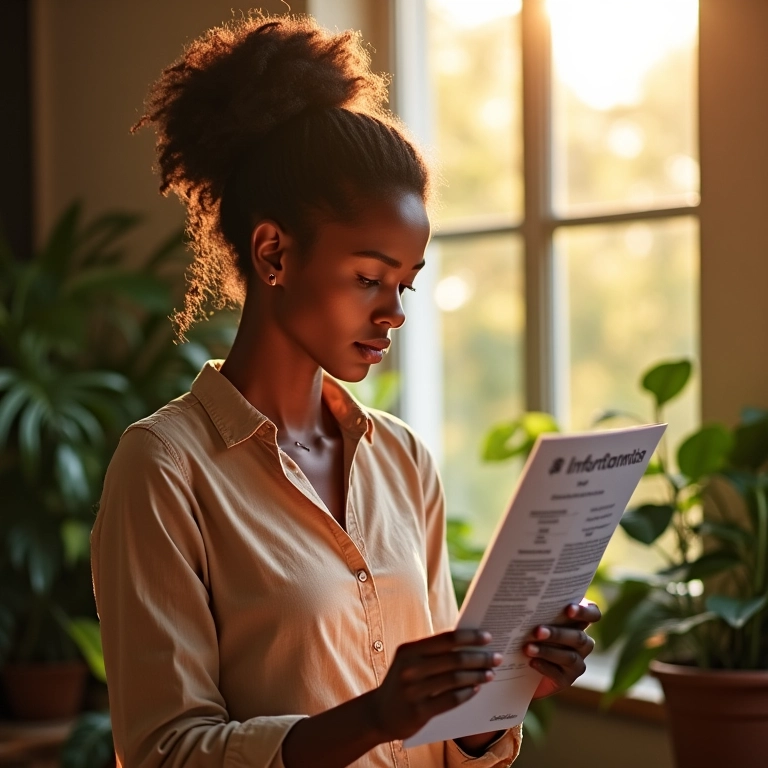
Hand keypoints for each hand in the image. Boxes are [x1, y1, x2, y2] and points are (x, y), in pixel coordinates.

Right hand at [367, 629, 502, 741]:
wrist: (380, 713)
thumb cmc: (404, 681)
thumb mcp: (411, 660)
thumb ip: (434, 651)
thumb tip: (469, 640)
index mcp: (409, 650)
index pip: (446, 639)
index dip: (469, 637)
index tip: (488, 637)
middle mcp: (410, 668)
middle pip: (454, 659)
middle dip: (480, 657)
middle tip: (496, 657)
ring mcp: (413, 690)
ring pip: (455, 679)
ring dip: (477, 675)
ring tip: (490, 673)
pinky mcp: (419, 711)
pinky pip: (451, 700)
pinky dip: (467, 693)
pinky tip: (476, 689)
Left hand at [527, 599, 599, 698]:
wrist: (521, 666)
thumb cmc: (528, 632)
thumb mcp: (534, 619)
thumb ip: (539, 610)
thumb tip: (527, 599)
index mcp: (578, 623)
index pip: (593, 614)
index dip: (584, 611)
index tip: (568, 609)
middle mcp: (582, 643)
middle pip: (578, 637)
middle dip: (557, 633)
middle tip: (537, 631)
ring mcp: (577, 663)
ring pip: (569, 657)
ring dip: (547, 651)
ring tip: (528, 648)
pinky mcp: (566, 680)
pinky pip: (559, 674)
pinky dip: (544, 667)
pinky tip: (532, 662)